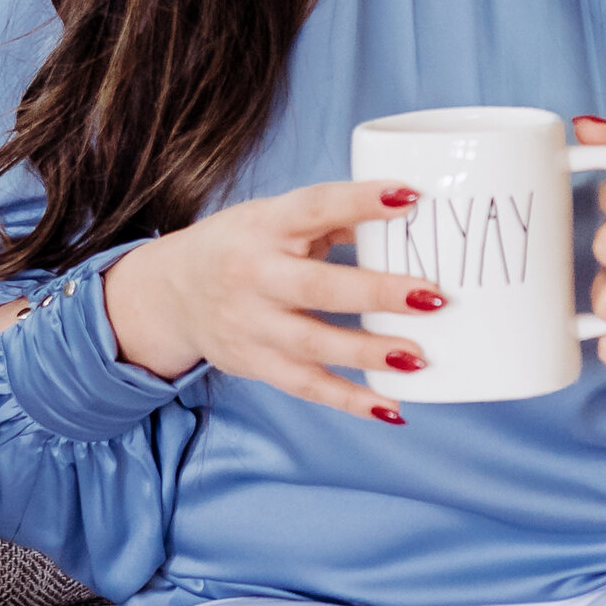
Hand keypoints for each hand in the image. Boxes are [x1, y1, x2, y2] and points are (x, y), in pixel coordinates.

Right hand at [2, 182, 440, 423]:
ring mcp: (253, 325)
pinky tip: (392, 407)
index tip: (411, 197)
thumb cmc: (240, 247)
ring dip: (369, 353)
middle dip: (378, 292)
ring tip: (418, 357)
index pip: (314, 207)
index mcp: (264, 226)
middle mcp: (255, 275)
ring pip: (314, 344)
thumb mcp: (274, 219)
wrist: (171, 295)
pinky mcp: (256, 364)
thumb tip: (407, 213)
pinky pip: (307, 386)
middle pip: (318, 286)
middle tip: (434, 296)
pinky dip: (350, 400)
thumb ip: (332, 218)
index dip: (361, 201)